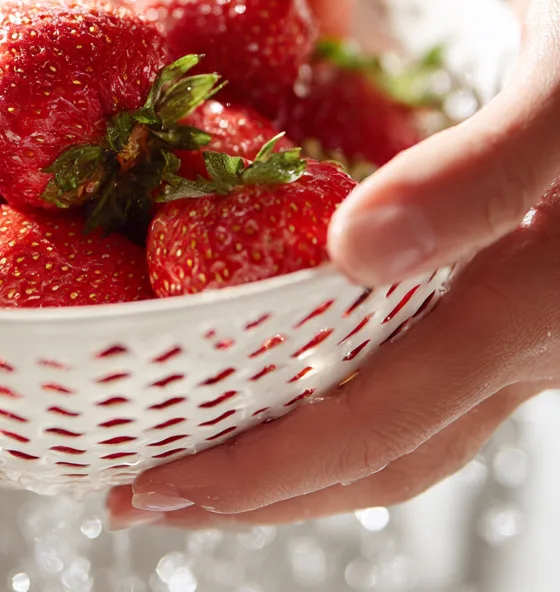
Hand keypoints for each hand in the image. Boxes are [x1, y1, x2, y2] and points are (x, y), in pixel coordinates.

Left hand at [109, 0, 559, 528]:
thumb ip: (475, 177)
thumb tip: (356, 253)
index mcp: (537, 309)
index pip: (378, 424)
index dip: (261, 472)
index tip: (154, 486)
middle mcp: (530, 339)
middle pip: (381, 452)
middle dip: (258, 488)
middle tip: (149, 493)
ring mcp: (521, 322)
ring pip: (402, 423)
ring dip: (297, 454)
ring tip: (203, 452)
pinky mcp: (506, 288)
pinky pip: (414, 367)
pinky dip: (337, 384)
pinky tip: (284, 364)